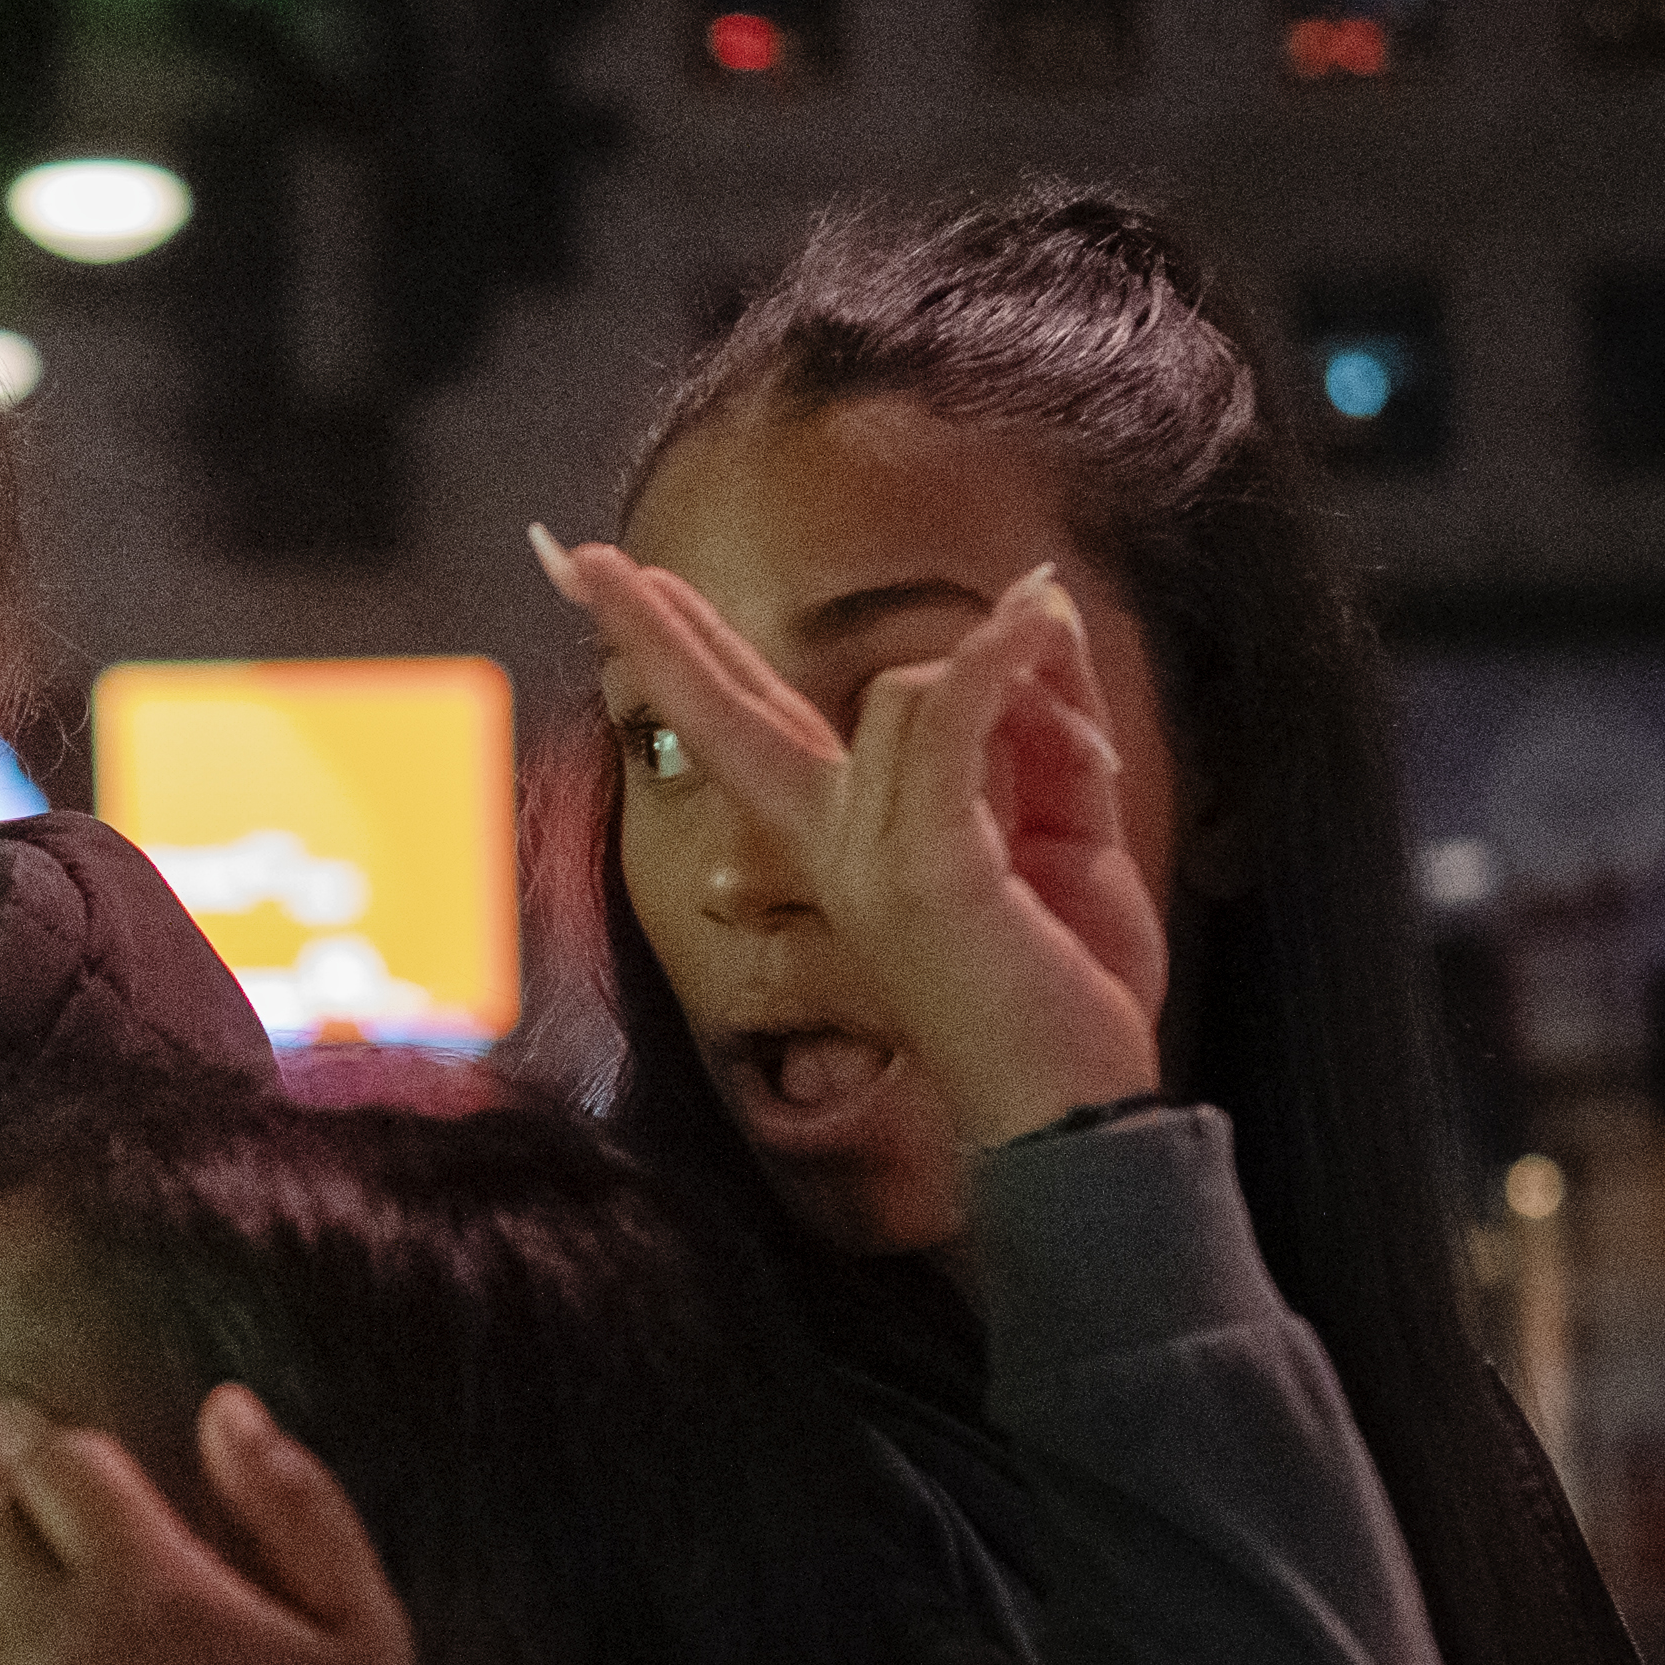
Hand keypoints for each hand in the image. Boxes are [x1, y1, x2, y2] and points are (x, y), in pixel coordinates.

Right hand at [540, 527, 1171, 1155]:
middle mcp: (832, 844)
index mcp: (846, 834)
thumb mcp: (1065, 815)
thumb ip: (1041, 710)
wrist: (1074, 1106)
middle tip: (581, 558)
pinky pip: (951, 707)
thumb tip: (1033, 607)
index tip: (595, 577)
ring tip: (1083, 788)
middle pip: (731, 711)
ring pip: (913, 684)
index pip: (747, 722)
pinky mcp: (919, 863)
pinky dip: (1003, 658)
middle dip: (655, 631)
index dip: (672, 649)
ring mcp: (863, 857)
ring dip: (1028, 699)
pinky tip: (1034, 619)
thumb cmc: (1064, 980)